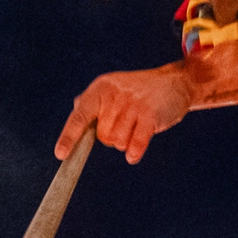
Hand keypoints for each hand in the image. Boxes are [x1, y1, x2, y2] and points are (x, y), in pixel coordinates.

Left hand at [57, 63, 191, 163]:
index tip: (61, 154)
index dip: (69, 137)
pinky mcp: (150, 114)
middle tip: (126, 124)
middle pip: (102, 135)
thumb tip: (76, 108)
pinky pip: (135, 144)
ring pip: (117, 142)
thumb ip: (95, 99)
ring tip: (137, 127)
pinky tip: (134, 155)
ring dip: (126, 142)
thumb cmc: (141, 89)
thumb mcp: (115, 86)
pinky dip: (134, 153)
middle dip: (112, 137)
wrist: (176, 81)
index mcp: (101, 88)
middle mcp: (115, 95)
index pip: (80, 115)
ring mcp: (133, 104)